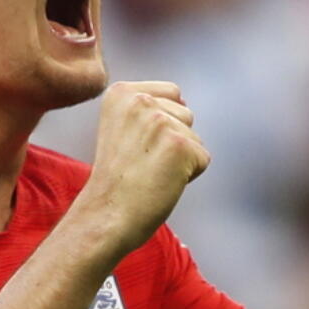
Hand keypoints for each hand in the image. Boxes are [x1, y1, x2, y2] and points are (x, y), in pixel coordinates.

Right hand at [77, 81, 209, 255]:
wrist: (105, 216)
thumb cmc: (115, 180)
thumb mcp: (121, 128)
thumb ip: (147, 109)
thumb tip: (185, 102)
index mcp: (121, 92)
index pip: (171, 92)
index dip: (162, 124)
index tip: (135, 146)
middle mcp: (141, 101)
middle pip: (185, 114)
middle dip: (173, 140)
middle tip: (141, 163)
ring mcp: (161, 122)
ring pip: (195, 137)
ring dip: (181, 158)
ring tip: (150, 173)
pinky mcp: (180, 146)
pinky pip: (203, 159)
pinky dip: (189, 175)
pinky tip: (162, 183)